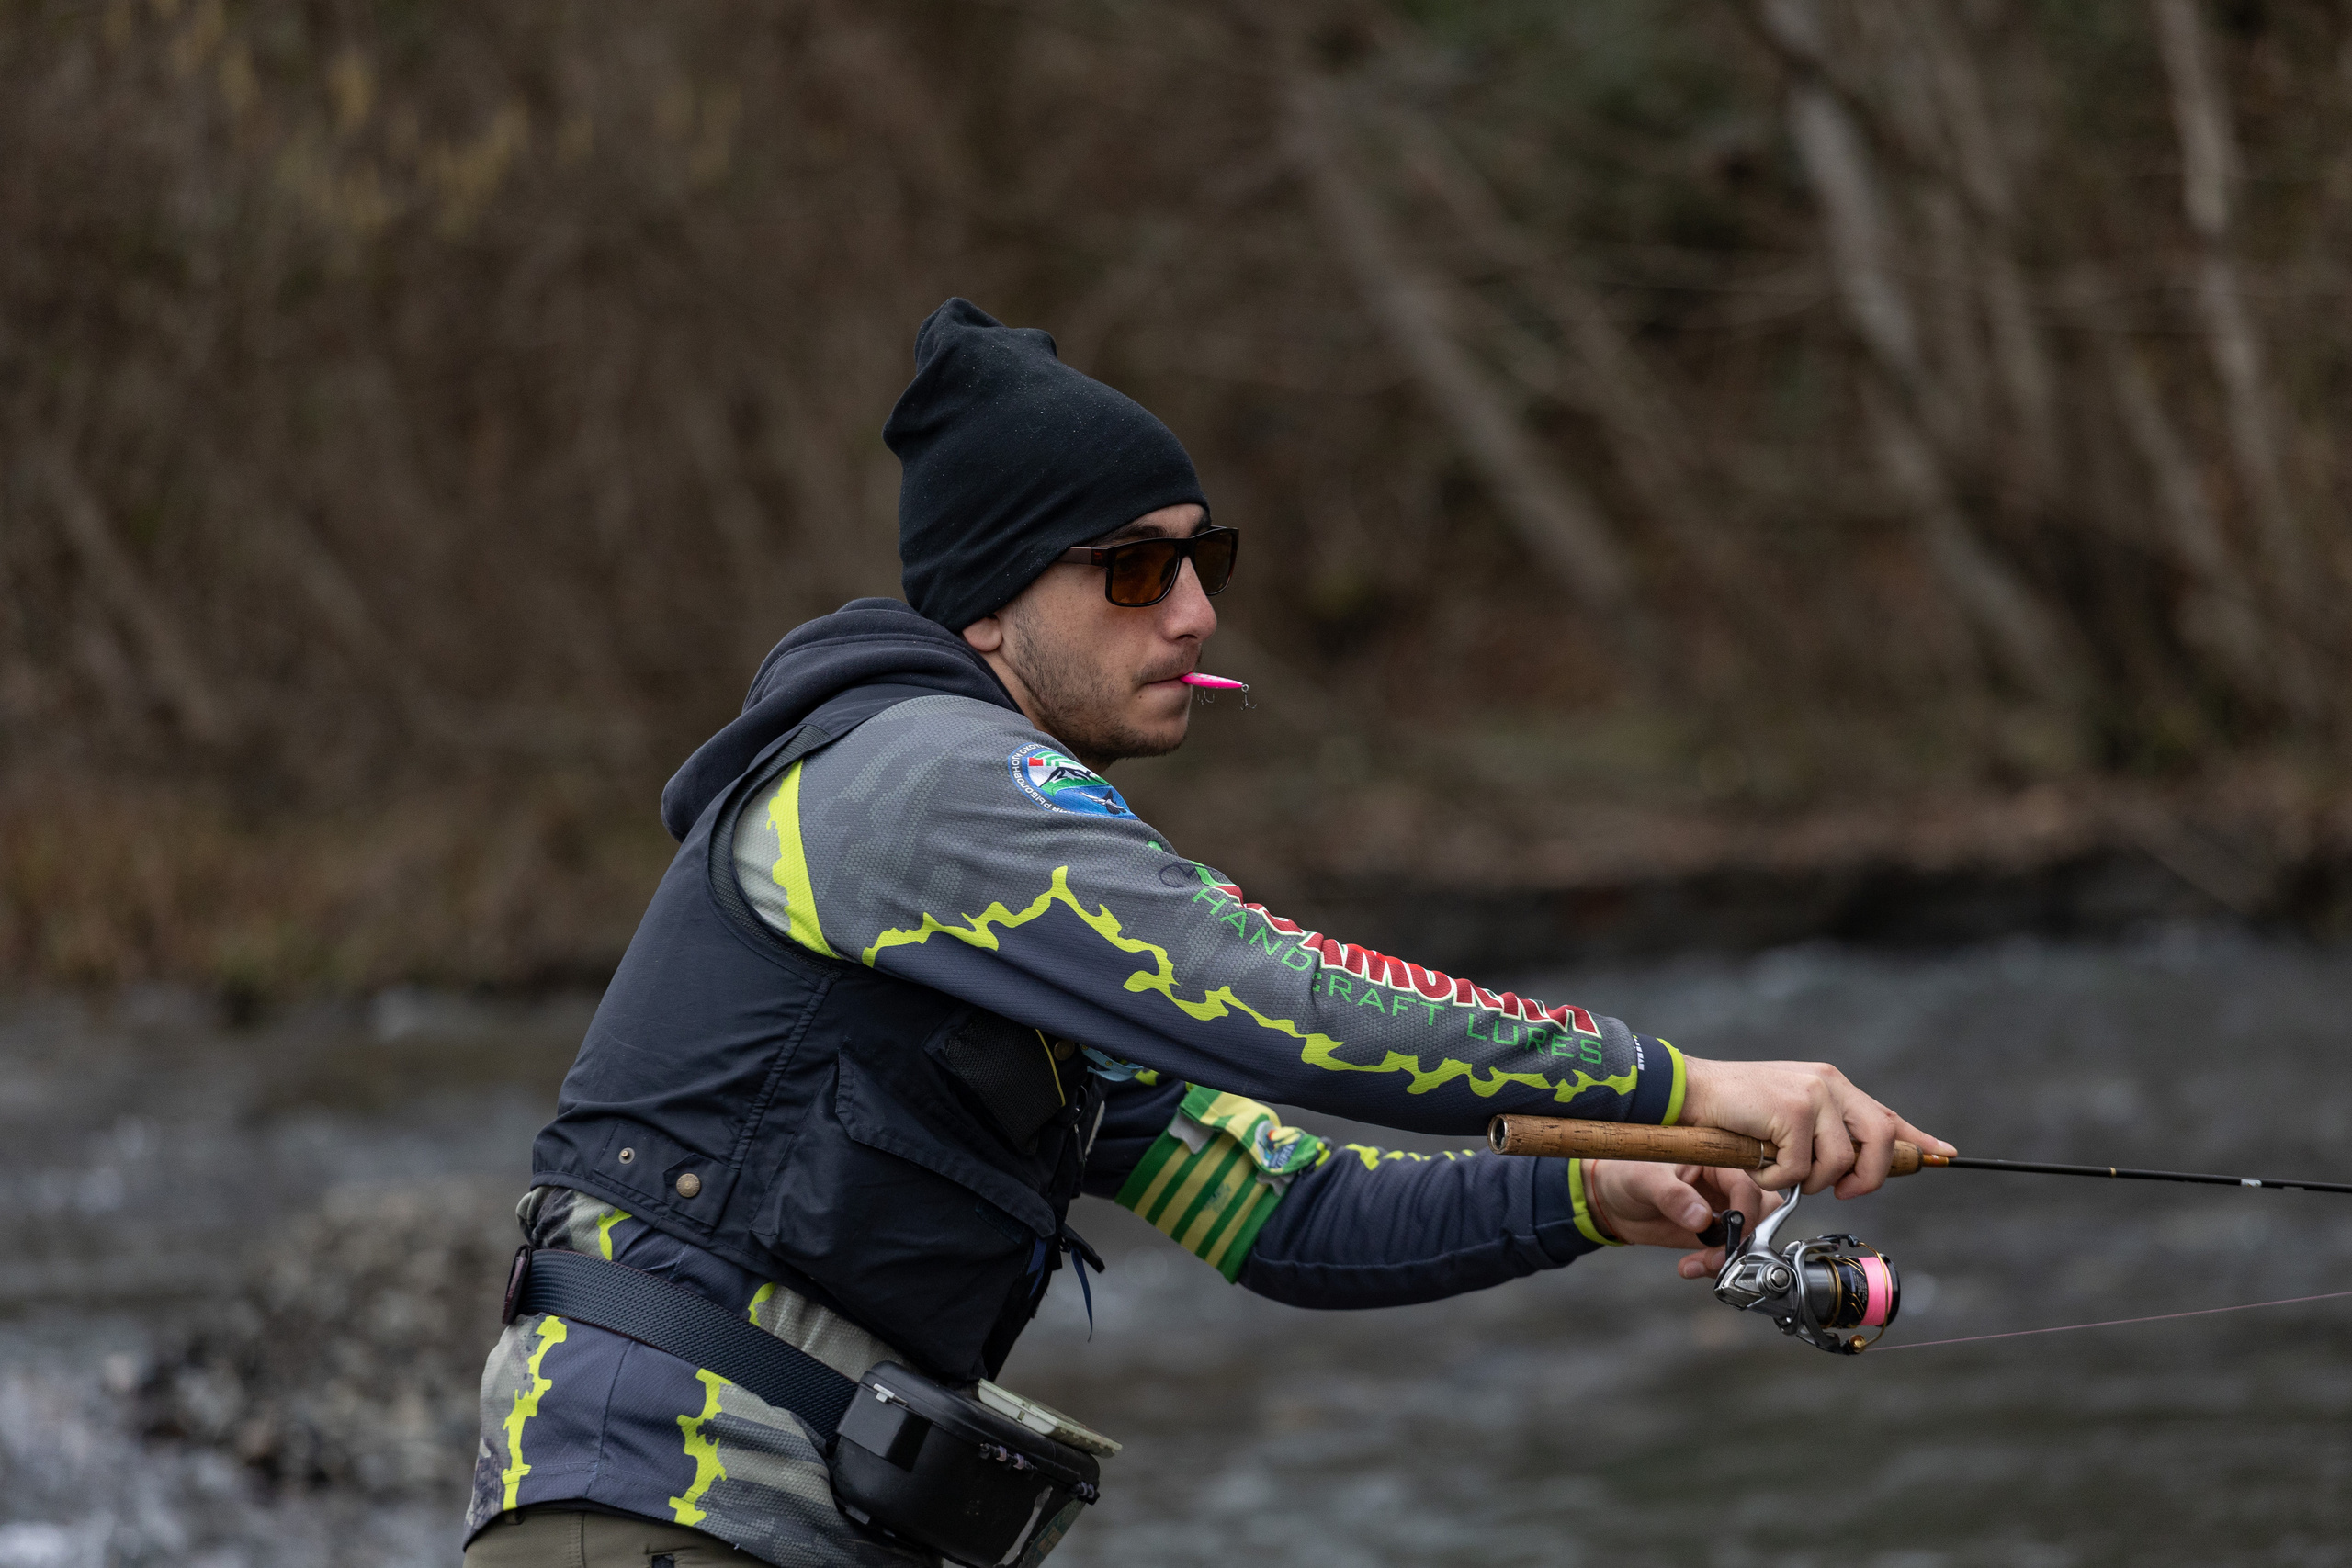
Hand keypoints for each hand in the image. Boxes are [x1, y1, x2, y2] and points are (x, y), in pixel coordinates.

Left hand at [1583, 1159, 1777, 1277]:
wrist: (1610, 1200)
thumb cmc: (1624, 1174)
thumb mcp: (1644, 1179)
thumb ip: (1672, 1196)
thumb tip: (1702, 1218)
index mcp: (1715, 1159)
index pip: (1747, 1184)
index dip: (1746, 1211)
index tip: (1733, 1234)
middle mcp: (1723, 1184)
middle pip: (1760, 1211)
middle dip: (1745, 1238)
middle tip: (1719, 1255)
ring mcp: (1721, 1209)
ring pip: (1749, 1236)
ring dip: (1730, 1256)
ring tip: (1699, 1265)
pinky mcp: (1712, 1233)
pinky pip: (1728, 1252)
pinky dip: (1716, 1265)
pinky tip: (1690, 1268)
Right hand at [1679, 1056, 1953, 1197]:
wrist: (1690, 1092)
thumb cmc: (1733, 1110)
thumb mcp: (1788, 1115)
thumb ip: (1822, 1132)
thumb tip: (1852, 1166)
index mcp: (1831, 1084)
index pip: (1885, 1115)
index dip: (1917, 1139)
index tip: (1946, 1154)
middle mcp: (1828, 1084)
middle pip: (1879, 1140)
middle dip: (1866, 1178)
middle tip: (1841, 1192)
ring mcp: (1812, 1095)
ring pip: (1838, 1162)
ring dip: (1805, 1179)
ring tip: (1773, 1165)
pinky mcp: (1792, 1110)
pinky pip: (1800, 1168)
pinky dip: (1775, 1177)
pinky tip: (1754, 1160)